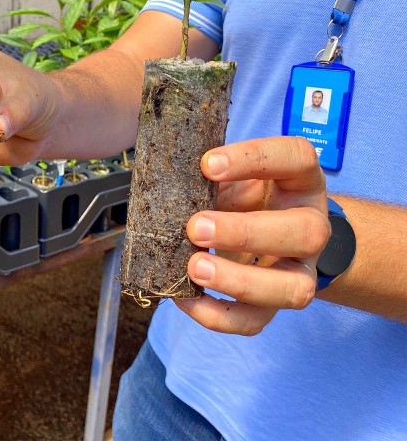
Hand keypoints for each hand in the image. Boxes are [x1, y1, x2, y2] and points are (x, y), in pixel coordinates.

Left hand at [175, 136, 329, 335]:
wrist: (264, 229)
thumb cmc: (243, 195)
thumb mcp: (232, 176)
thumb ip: (211, 178)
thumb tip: (168, 185)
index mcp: (301, 181)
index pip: (297, 158)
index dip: (254, 159)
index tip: (207, 164)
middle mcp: (311, 226)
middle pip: (305, 233)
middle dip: (245, 232)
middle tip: (195, 227)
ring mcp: (300, 270)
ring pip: (293, 289)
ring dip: (239, 281)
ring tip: (194, 268)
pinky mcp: (274, 303)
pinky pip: (255, 321)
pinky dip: (217, 315)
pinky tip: (185, 298)